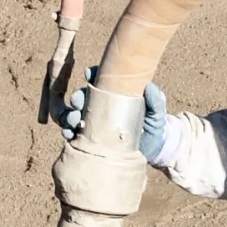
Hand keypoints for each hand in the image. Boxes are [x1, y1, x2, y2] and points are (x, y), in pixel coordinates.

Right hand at [60, 78, 178, 166]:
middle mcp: (102, 108)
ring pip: (76, 115)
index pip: (101, 81)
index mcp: (115, 96)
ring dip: (71, 115)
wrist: (152, 152)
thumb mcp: (157, 114)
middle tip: (78, 102)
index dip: (92, 75)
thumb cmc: (154, 128)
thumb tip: (149, 87)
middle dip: (78, 97)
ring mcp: (95, 124)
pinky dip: (69, 132)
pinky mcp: (90, 140)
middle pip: (84, 97)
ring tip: (75, 121)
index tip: (89, 74)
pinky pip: (74, 134)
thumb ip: (156, 101)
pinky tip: (69, 133)